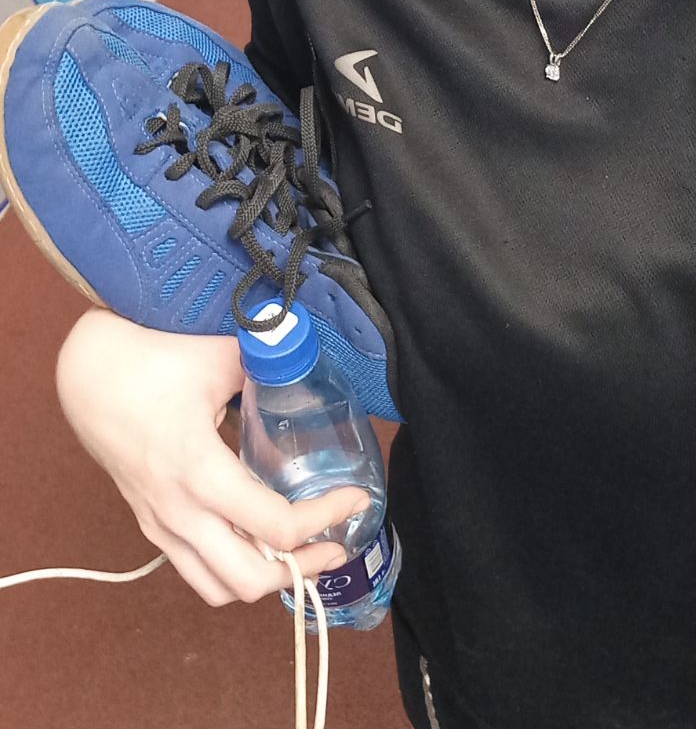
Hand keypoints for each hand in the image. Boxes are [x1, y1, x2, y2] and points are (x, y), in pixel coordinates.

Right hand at [55, 305, 369, 606]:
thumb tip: (311, 368)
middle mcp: (179, 511)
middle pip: (248, 580)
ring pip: (217, 587)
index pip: (276, 526)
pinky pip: (195, 570)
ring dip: (264, 579)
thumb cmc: (152, 362)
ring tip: (301, 552)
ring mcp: (160, 523)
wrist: (87, 375)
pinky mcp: (151, 522)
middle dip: (302, 569)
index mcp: (200, 472)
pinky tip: (258, 541)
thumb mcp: (222, 359)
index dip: (325, 518)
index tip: (357, 498)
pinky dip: (232, 569)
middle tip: (335, 542)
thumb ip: (271, 368)